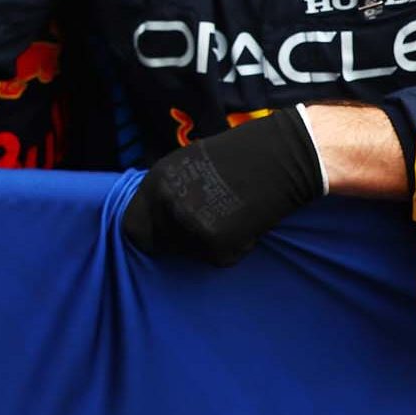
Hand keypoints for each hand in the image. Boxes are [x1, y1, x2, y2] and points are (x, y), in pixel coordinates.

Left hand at [123, 105, 325, 266]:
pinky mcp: (217, 244)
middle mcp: (166, 205)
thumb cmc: (237, 156)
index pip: (133, 228)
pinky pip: (218, 258)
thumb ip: (165, 192)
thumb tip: (154, 216)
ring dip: (208, 243)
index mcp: (155, 183)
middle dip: (180, 240)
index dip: (149, 234)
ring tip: (231, 216)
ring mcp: (190, 226)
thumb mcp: (185, 164)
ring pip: (190, 253)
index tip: (163, 234)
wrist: (282, 156)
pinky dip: (234, 247)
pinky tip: (247, 222)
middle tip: (207, 224)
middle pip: (160, 245)